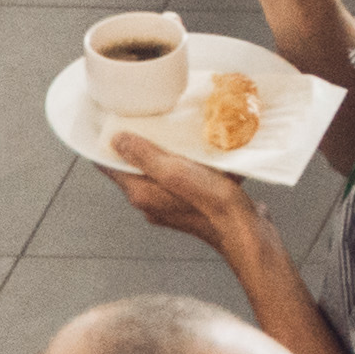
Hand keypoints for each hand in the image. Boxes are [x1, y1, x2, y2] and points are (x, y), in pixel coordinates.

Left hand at [99, 130, 262, 256]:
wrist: (245, 230)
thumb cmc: (212, 203)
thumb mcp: (175, 172)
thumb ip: (144, 156)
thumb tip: (116, 140)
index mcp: (140, 194)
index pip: (109, 167)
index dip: (109, 144)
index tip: (118, 123)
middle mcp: (150, 202)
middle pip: (134, 169)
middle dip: (141, 146)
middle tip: (152, 123)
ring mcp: (169, 206)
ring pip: (158, 174)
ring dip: (166, 156)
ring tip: (180, 137)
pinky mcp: (190, 206)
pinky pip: (179, 181)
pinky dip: (186, 167)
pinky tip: (203, 158)